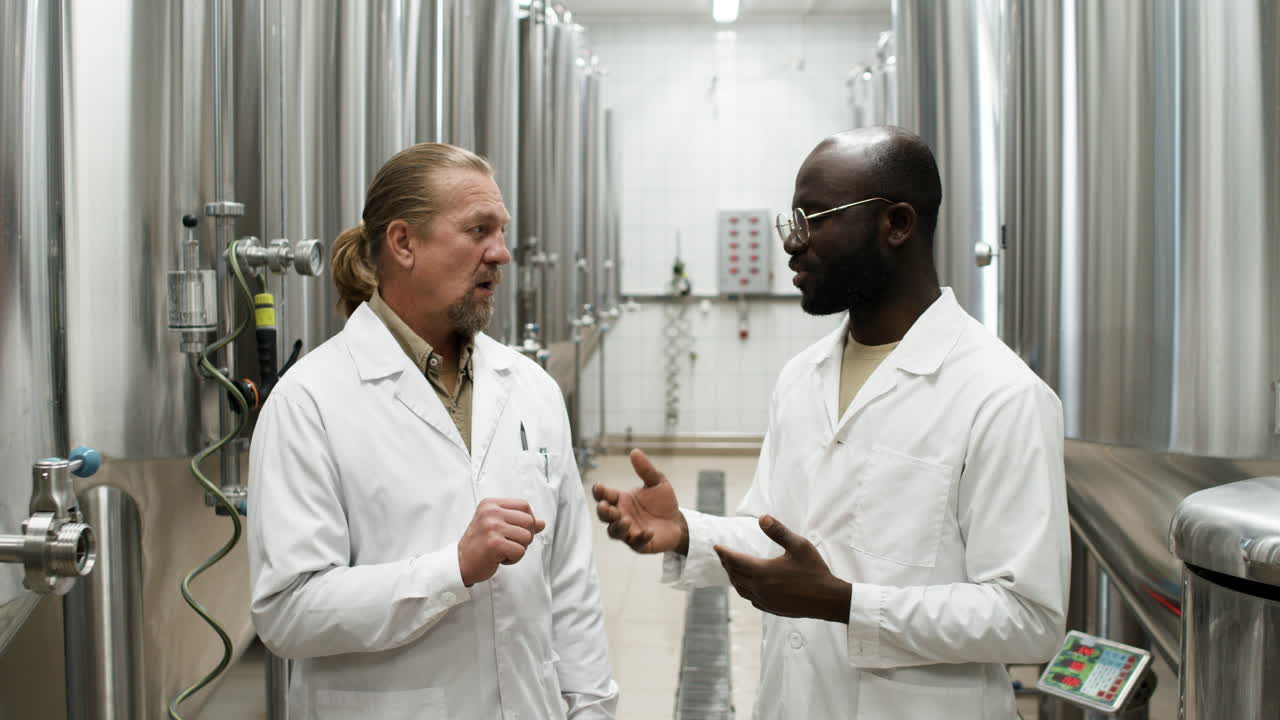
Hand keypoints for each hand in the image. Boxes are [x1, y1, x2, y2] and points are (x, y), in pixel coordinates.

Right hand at [457, 498, 546, 586]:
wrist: (460, 562)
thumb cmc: (479, 544)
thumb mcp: (497, 526)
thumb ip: (519, 522)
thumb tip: (542, 523)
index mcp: (491, 504)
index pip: (524, 505)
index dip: (528, 520)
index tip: (518, 531)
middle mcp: (491, 512)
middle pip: (529, 521)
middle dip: (525, 536)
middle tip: (510, 543)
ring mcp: (492, 527)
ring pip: (527, 537)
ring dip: (519, 549)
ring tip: (503, 551)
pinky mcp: (494, 543)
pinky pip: (520, 551)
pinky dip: (514, 559)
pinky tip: (500, 558)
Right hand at [592, 448, 688, 553]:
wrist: (677, 522)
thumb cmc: (663, 502)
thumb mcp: (657, 482)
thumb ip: (646, 469)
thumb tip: (634, 451)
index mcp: (621, 500)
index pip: (605, 495)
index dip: (599, 492)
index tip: (599, 487)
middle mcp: (621, 515)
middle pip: (604, 515)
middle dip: (603, 511)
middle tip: (606, 506)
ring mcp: (628, 531)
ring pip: (614, 532)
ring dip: (618, 527)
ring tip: (626, 521)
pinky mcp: (639, 544)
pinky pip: (635, 543)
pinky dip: (640, 538)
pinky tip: (648, 532)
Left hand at [714, 515, 851, 622]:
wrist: (827, 600)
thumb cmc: (814, 571)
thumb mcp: (799, 545)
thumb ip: (779, 531)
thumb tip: (762, 517)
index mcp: (763, 572)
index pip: (735, 560)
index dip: (724, 553)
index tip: (716, 546)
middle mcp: (760, 588)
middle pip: (735, 575)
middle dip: (727, 564)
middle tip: (722, 555)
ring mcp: (765, 601)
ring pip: (741, 589)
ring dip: (733, 578)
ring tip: (731, 569)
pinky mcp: (771, 608)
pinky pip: (751, 599)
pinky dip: (744, 590)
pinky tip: (748, 587)